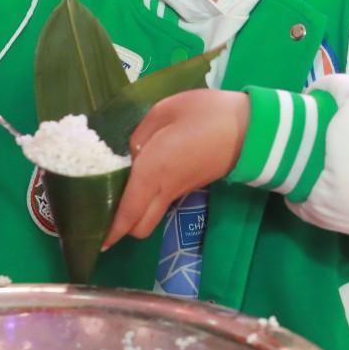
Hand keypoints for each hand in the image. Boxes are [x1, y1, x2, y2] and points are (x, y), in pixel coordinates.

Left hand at [102, 89, 250, 248]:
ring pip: (151, 216)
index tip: (95, 240)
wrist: (252, 127)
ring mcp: (181, 190)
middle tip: (102, 213)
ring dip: (134, 215)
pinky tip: (143, 180)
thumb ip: (140, 133)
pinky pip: (163, 202)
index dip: (110, 231)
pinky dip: (149, 201)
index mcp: (154, 171)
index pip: (127, 213)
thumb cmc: (207, 114)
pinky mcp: (192, 185)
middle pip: (140, 226)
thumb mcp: (165, 110)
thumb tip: (132, 153)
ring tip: (118, 197)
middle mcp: (165, 188)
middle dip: (120, 228)